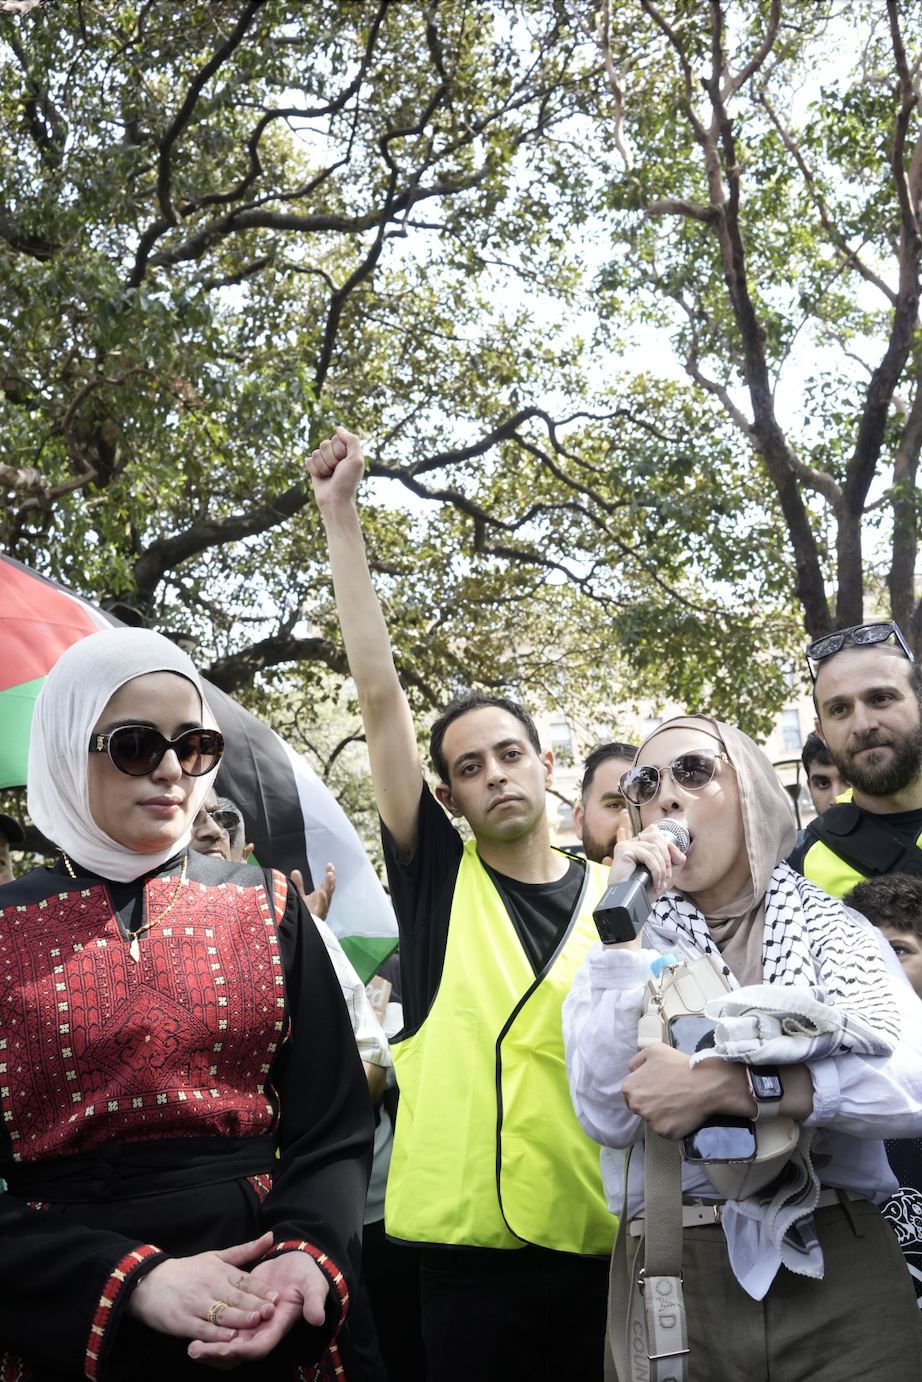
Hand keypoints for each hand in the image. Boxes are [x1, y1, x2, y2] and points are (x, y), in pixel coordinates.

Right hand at [128, 1232, 277, 1341]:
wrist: (148, 1283)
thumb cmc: (187, 1270)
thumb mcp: (215, 1256)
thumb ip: (244, 1251)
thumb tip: (270, 1236)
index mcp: (220, 1271)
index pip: (244, 1280)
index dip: (261, 1289)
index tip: (276, 1297)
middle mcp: (209, 1286)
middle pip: (235, 1297)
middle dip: (254, 1305)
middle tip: (271, 1311)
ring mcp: (196, 1304)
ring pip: (221, 1313)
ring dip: (239, 1319)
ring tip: (255, 1322)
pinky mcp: (182, 1321)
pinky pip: (202, 1329)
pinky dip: (215, 1335)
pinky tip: (228, 1338)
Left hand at [187, 1251, 330, 1368]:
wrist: (298, 1262)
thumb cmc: (307, 1274)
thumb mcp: (313, 1285)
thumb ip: (313, 1301)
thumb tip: (317, 1318)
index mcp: (278, 1326)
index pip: (259, 1347)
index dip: (242, 1350)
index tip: (225, 1350)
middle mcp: (262, 1330)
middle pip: (238, 1351)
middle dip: (217, 1353)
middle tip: (195, 1351)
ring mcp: (251, 1323)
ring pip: (228, 1343)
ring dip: (210, 1348)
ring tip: (190, 1347)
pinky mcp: (242, 1313)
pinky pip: (225, 1330)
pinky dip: (212, 1335)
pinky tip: (194, 1333)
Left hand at [291, 862, 334, 919]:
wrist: (299, 929)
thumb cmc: (303, 912)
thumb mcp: (300, 896)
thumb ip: (298, 885)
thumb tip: (295, 871)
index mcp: (320, 896)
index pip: (327, 883)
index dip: (329, 873)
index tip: (329, 864)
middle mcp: (323, 902)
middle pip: (329, 889)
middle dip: (331, 880)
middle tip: (331, 871)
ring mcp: (322, 909)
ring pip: (328, 897)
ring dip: (329, 887)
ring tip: (329, 876)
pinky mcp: (318, 917)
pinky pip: (322, 908)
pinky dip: (322, 900)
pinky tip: (321, 892)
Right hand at [306, 428, 364, 511]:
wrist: (335, 499)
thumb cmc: (347, 481)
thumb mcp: (356, 459)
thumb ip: (352, 440)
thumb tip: (339, 428)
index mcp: (346, 450)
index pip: (336, 438)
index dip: (339, 450)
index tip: (344, 462)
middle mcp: (335, 454)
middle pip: (324, 444)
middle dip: (330, 459)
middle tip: (337, 470)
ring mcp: (324, 461)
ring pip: (315, 453)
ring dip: (323, 466)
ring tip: (330, 475)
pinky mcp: (314, 468)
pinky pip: (308, 461)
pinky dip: (315, 470)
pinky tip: (322, 478)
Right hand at [607, 823, 685, 893]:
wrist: (632, 904)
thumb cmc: (645, 891)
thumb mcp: (667, 875)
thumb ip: (675, 861)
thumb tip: (675, 848)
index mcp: (639, 845)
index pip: (654, 831)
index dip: (666, 846)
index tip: (668, 866)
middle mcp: (632, 843)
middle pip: (657, 836)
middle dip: (666, 858)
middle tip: (666, 876)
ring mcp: (626, 846)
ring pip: (654, 847)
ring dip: (662, 867)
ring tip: (659, 881)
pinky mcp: (623, 851)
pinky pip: (648, 855)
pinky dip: (656, 870)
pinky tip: (654, 881)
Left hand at [621, 1044, 750, 1138]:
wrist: (705, 1083)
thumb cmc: (679, 1065)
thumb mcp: (654, 1050)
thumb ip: (637, 1060)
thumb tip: (632, 1071)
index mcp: (630, 1087)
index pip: (632, 1092)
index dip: (646, 1088)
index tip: (659, 1086)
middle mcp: (636, 1106)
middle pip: (640, 1107)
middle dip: (651, 1102)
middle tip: (669, 1094)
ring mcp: (650, 1121)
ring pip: (652, 1119)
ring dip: (662, 1114)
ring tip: (678, 1102)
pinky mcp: (664, 1132)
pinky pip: (665, 1130)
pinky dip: (673, 1124)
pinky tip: (682, 1113)